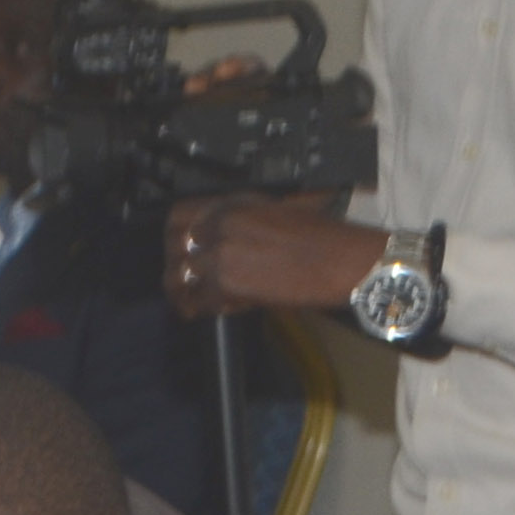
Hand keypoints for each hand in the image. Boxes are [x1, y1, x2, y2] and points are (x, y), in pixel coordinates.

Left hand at [163, 194, 377, 319]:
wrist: (341, 261)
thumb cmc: (321, 239)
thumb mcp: (275, 213)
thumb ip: (239, 221)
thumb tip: (213, 237)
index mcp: (233, 205)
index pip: (178, 215)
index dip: (175, 236)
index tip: (179, 249)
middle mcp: (221, 225)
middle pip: (173, 247)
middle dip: (177, 266)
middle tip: (186, 281)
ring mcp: (220, 254)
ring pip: (179, 277)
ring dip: (184, 291)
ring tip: (194, 301)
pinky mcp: (225, 283)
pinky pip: (198, 301)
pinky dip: (204, 308)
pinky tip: (217, 309)